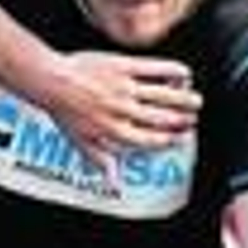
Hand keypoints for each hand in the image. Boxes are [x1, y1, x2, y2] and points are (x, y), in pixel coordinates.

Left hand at [49, 53, 200, 168]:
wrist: (51, 80)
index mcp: (113, 131)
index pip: (149, 141)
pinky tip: (184, 74)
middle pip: (162, 119)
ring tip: (196, 102)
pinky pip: (156, 69)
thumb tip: (113, 181)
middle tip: (192, 119)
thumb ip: (99, 159)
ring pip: (164, 95)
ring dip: (184, 99)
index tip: (180, 138)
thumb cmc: (63, 110)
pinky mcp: (123, 66)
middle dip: (182, 121)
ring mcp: (124, 88)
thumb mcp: (78, 140)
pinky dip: (173, 71)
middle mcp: (122, 111)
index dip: (169, 140)